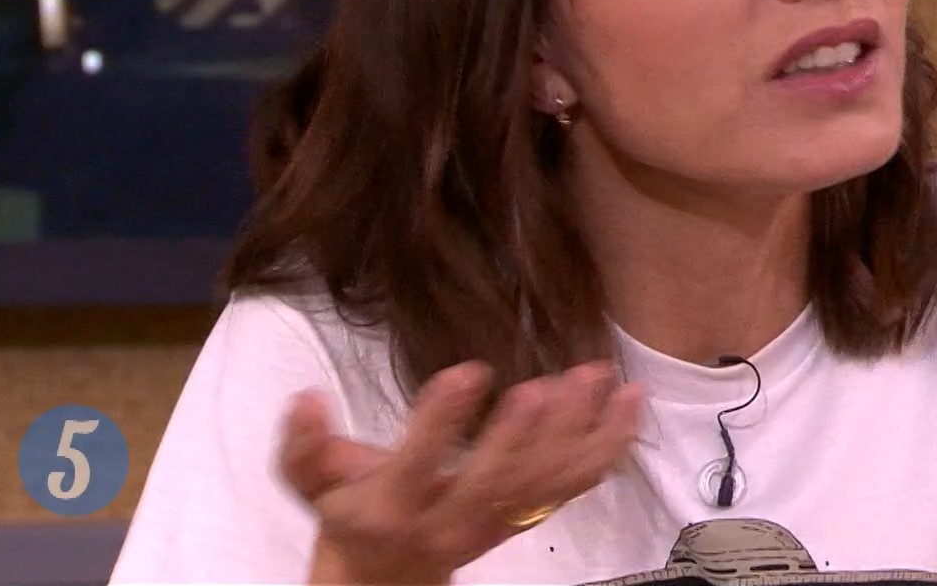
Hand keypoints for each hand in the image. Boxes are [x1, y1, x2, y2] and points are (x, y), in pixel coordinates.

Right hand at [278, 360, 641, 583]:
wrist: (387, 577)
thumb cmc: (351, 512)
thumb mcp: (312, 483)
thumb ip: (304, 445)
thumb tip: (306, 398)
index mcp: (396, 504)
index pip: (418, 464)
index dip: (441, 422)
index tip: (466, 371)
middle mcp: (453, 517)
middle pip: (495, 483)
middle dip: (523, 436)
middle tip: (546, 385)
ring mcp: (499, 519)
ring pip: (548, 483)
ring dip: (580, 431)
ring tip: (600, 376)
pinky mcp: (530, 513)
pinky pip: (579, 484)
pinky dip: (610, 443)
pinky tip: (632, 401)